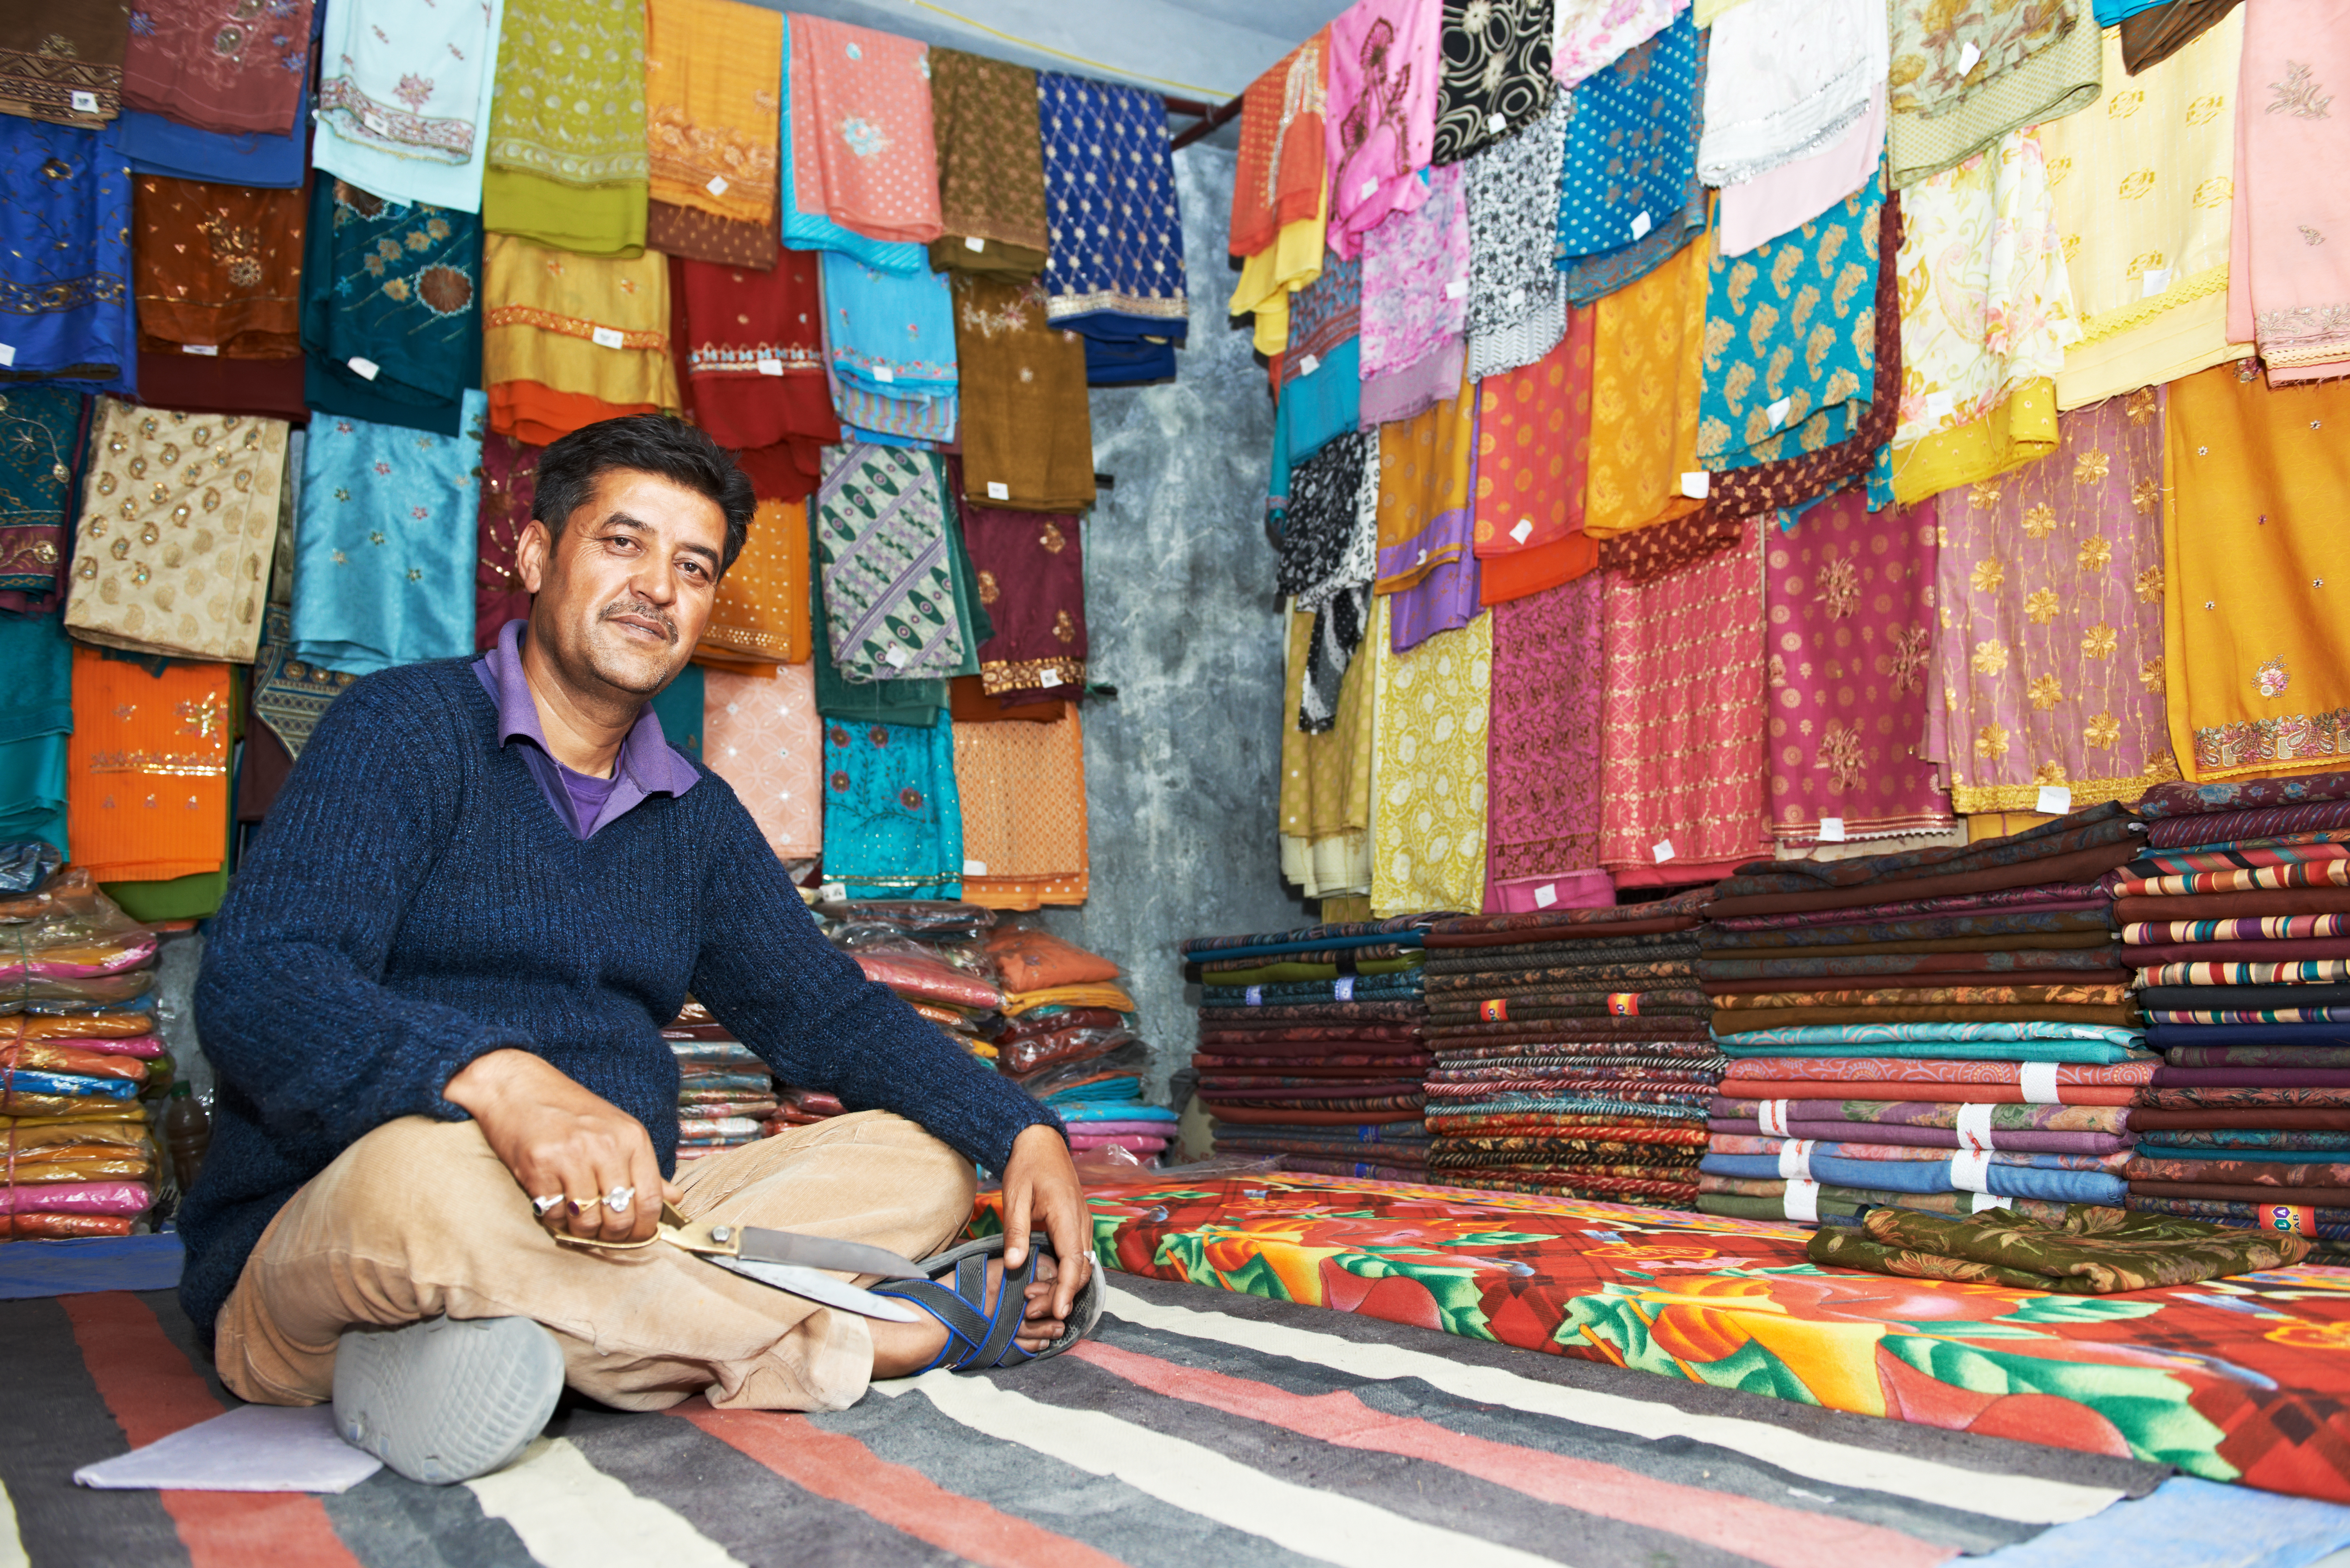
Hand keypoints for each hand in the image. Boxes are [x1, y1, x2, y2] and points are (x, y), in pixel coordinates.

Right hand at [446, 1048, 680, 1243]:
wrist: (519, 1087)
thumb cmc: (570, 1111)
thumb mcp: (616, 1132)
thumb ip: (644, 1169)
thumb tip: (675, 1199)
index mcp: (632, 1138)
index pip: (650, 1200)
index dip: (644, 1230)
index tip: (635, 1237)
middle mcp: (605, 1146)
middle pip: (620, 1218)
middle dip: (612, 1236)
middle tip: (603, 1233)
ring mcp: (571, 1156)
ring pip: (586, 1222)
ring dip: (582, 1231)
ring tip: (577, 1219)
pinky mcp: (538, 1166)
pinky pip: (554, 1215)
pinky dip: (555, 1220)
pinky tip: (555, 1204)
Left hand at [998, 1122, 1091, 1324]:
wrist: (1040, 1142)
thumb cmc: (1026, 1166)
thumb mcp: (1014, 1196)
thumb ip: (1015, 1232)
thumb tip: (1013, 1265)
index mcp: (1067, 1214)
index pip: (1073, 1260)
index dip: (1066, 1289)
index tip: (1058, 1312)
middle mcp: (1081, 1221)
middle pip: (1080, 1268)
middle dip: (1062, 1295)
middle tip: (1035, 1313)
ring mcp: (1082, 1223)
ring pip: (1082, 1264)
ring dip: (1064, 1287)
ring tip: (1037, 1303)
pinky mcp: (1078, 1225)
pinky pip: (1078, 1255)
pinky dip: (1066, 1274)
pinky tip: (1047, 1284)